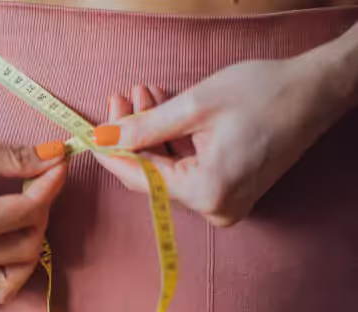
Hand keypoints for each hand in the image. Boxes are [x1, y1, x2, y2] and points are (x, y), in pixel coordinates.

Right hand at [0, 116, 66, 305]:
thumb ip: (8, 157)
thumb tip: (49, 154)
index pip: (27, 211)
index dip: (50, 182)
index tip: (58, 159)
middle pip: (23, 248)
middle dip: (42, 212)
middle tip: (39, 178)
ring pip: (2, 284)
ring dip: (24, 253)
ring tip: (22, 215)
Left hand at [94, 56, 354, 226]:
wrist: (315, 91)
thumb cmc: (263, 94)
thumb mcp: (194, 106)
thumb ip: (144, 127)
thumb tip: (104, 138)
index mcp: (207, 192)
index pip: (139, 178)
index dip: (111, 153)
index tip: (91, 131)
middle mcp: (215, 208)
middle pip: (152, 173)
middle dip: (131, 135)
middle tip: (119, 99)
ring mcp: (225, 202)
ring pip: (167, 168)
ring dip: (149, 133)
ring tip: (139, 95)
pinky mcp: (230, 189)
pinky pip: (187, 168)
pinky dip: (170, 141)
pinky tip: (158, 109)